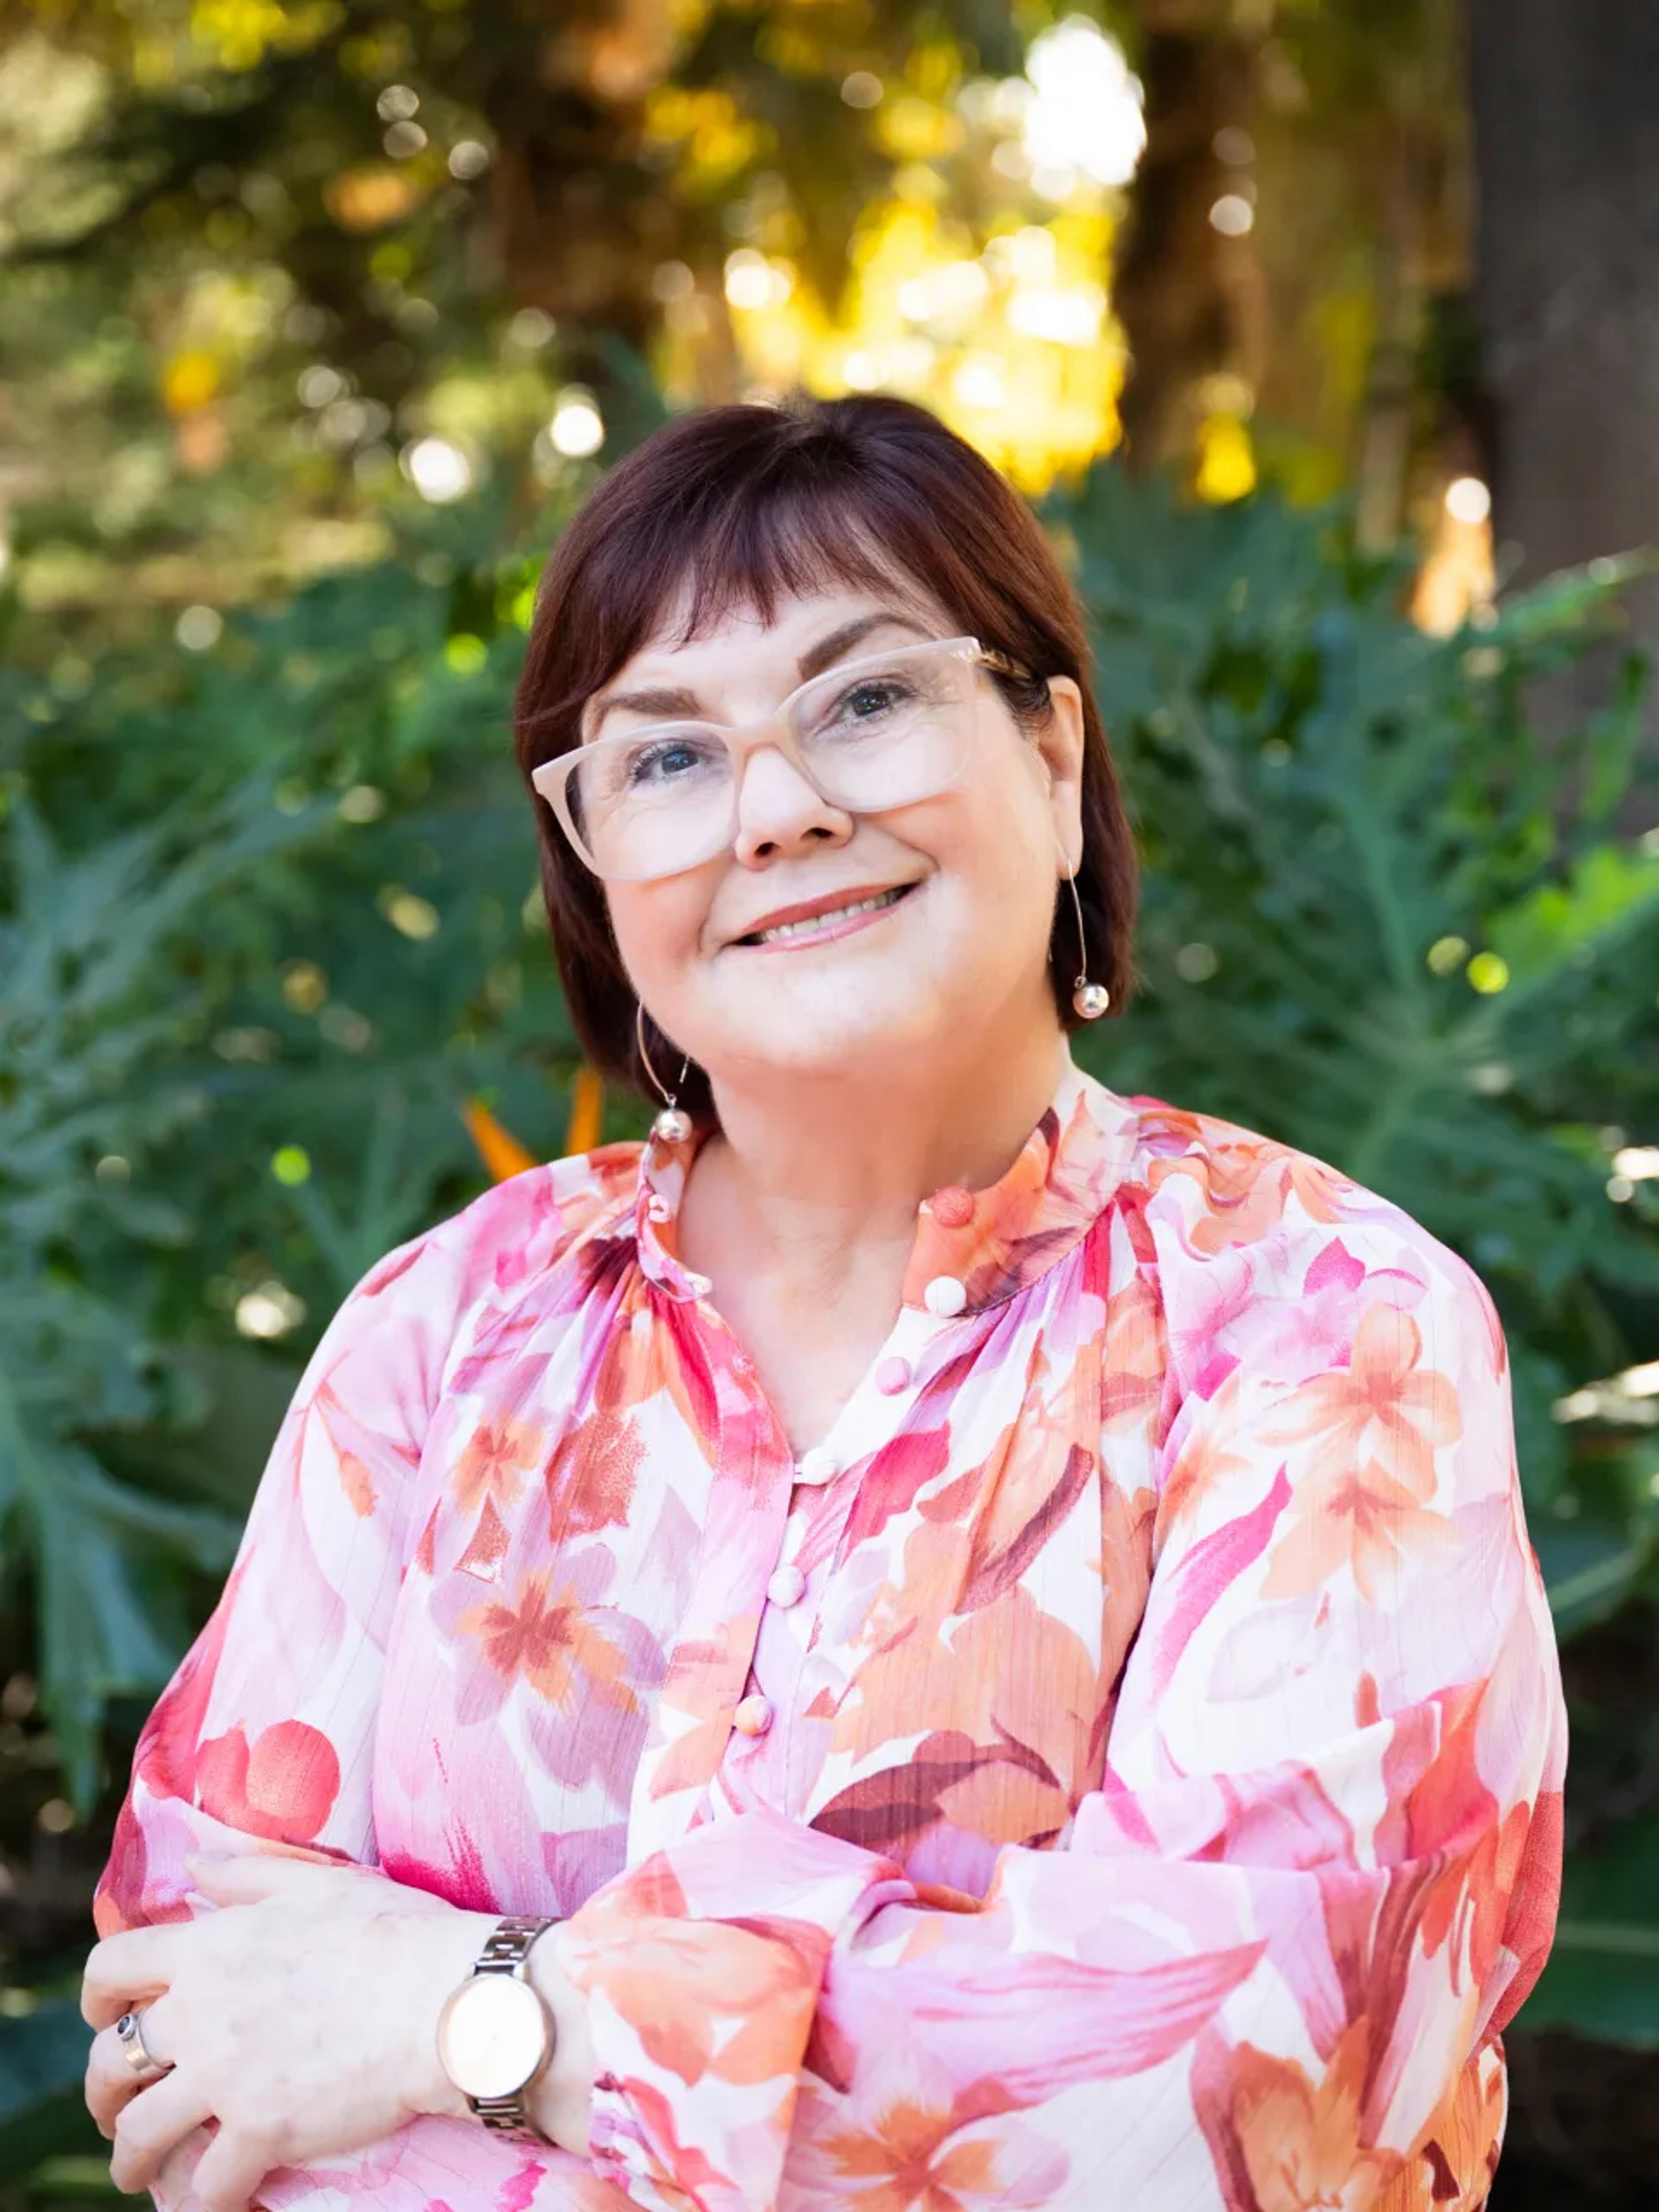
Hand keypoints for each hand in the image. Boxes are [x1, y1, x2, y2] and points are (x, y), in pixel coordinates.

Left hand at [82, 1854, 486, 2210]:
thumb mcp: (317, 1884)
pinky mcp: (260, 2131)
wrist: (443, 1999)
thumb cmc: (391, 1932)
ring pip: (139, 2134)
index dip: (94, 1996)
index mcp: (210, 1948)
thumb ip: (248, 1873)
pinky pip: (204, 2185)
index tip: (104, 2016)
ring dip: (130, 2161)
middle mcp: (201, 2013)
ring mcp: (226, 2077)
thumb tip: (193, 1865)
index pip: (112, 1967)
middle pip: (109, 2061)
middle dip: (100, 2093)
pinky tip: (209, 2201)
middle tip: (117, 2108)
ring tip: (139, 2172)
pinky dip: (199, 2201)